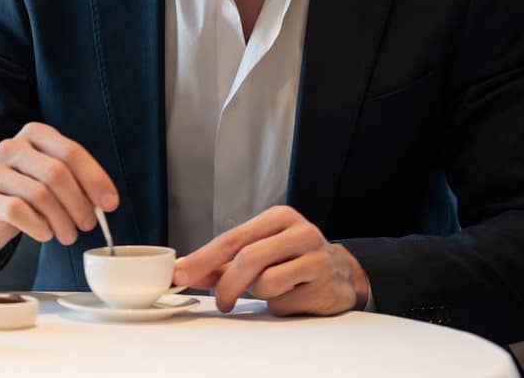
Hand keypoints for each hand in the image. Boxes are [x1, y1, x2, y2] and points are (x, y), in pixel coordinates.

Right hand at [0, 122, 118, 247]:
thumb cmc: (31, 188)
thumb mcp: (54, 176)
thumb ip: (79, 182)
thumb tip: (106, 202)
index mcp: (36, 134)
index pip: (71, 152)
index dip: (95, 179)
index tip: (110, 204)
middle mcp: (13, 147)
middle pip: (56, 173)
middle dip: (79, 203)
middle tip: (88, 224)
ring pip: (39, 195)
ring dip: (61, 220)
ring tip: (69, 235)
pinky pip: (18, 211)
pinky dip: (38, 226)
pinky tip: (45, 234)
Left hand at [172, 205, 369, 315]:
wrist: (343, 274)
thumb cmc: (293, 259)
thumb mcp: (260, 251)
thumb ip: (223, 262)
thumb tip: (187, 272)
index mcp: (279, 217)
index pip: (232, 238)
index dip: (203, 259)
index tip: (180, 275)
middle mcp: (300, 231)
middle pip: (248, 258)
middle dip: (226, 284)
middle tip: (220, 302)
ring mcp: (316, 258)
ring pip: (266, 282)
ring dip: (260, 294)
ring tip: (274, 287)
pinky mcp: (325, 286)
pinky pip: (285, 302)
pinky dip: (280, 305)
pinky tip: (294, 294)